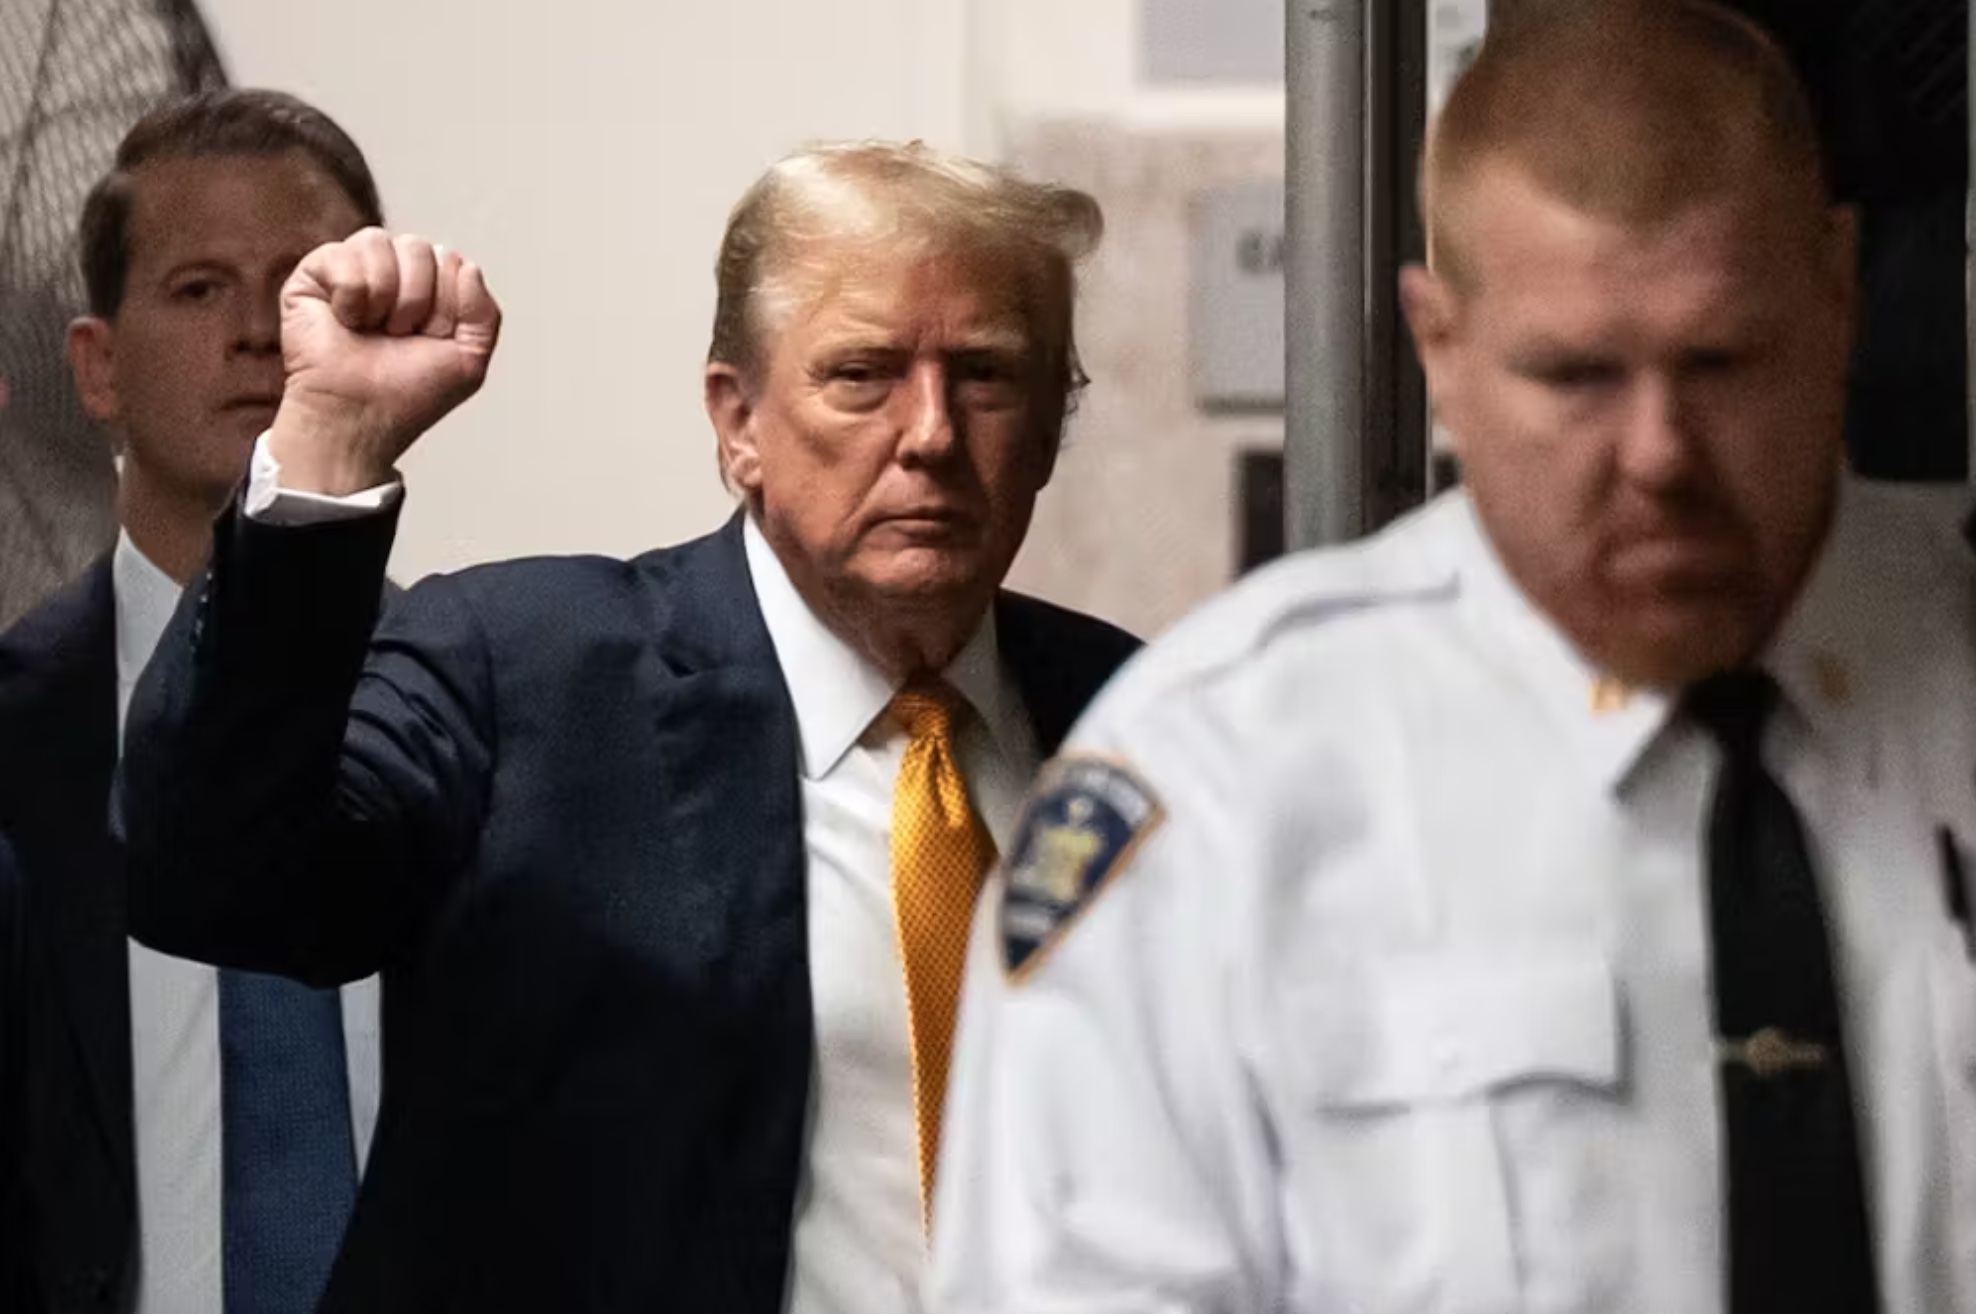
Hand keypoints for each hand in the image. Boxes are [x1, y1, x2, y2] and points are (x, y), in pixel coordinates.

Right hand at [269, 229, 500, 494]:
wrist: (360, 418)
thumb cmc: (408, 394)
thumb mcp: (469, 359)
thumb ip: (485, 312)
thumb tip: (466, 265)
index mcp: (428, 286)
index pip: (451, 261)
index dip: (448, 304)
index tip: (432, 338)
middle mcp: (391, 272)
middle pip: (418, 247)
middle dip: (418, 300)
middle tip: (399, 336)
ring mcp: (351, 269)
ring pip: (379, 241)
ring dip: (385, 296)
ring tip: (373, 329)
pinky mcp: (313, 275)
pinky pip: (341, 254)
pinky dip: (351, 295)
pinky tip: (345, 320)